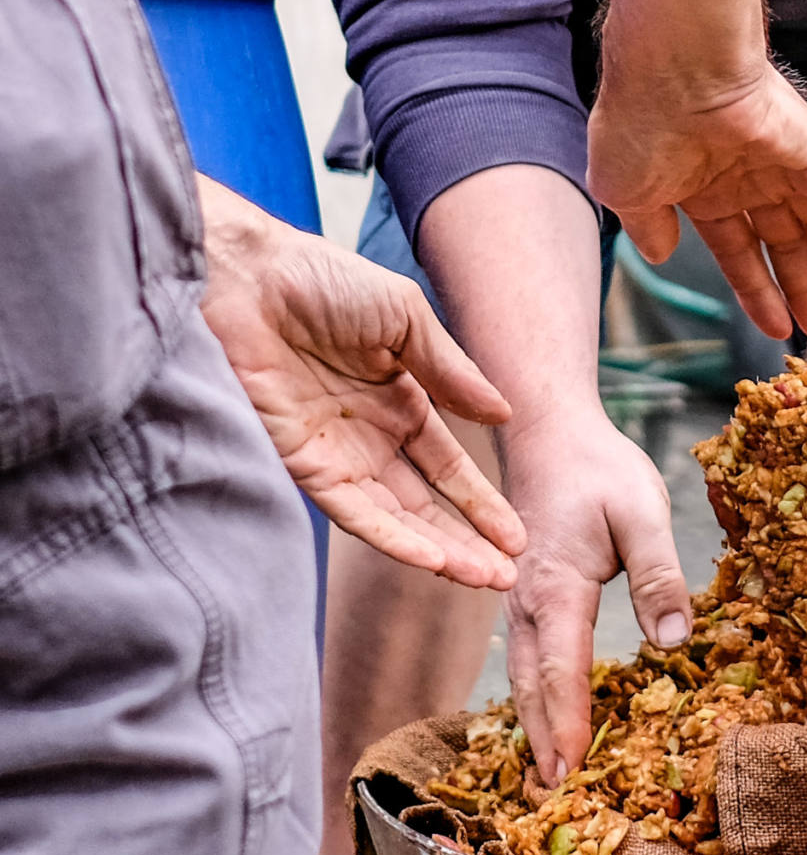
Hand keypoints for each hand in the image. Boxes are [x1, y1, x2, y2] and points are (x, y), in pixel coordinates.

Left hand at [194, 177, 523, 584]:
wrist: (241, 275)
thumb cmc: (319, 279)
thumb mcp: (404, 316)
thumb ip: (451, 370)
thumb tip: (503, 415)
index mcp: (398, 401)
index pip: (447, 466)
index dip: (481, 502)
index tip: (517, 536)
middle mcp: (367, 437)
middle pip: (425, 502)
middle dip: (467, 540)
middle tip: (507, 577)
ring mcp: (333, 453)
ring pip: (394, 516)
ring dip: (439, 549)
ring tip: (483, 578)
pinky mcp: (297, 462)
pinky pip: (351, 509)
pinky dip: (391, 535)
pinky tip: (428, 556)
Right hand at [498, 408, 690, 781]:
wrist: (549, 437)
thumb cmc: (599, 472)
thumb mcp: (642, 510)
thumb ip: (659, 575)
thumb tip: (676, 642)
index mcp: (556, 587)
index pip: (562, 668)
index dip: (568, 723)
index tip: (572, 769)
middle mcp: (526, 603)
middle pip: (532, 686)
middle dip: (543, 742)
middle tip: (551, 797)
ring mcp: (518, 604)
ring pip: (522, 677)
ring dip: (534, 728)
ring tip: (545, 778)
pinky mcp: (524, 602)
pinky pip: (524, 660)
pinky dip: (532, 699)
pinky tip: (545, 725)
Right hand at [589, 0, 806, 340]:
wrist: (674, 72)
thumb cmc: (640, 126)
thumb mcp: (626, 191)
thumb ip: (647, 226)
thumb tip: (658, 253)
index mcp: (700, 188)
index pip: (738, 251)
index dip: (757, 290)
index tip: (776, 327)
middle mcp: (746, 176)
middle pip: (785, 244)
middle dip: (803, 288)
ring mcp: (783, 162)